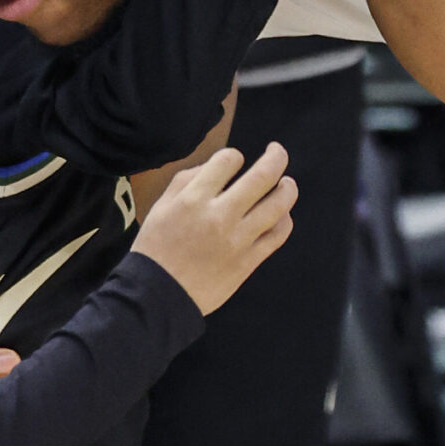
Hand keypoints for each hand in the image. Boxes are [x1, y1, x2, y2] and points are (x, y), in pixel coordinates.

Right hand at [129, 142, 297, 313]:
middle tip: (277, 151)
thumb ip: (187, 180)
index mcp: (194, 199)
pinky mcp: (248, 261)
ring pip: (277, 206)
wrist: (159, 294)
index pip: (227, 161)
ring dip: (287, 188)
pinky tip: (282, 215)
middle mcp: (220, 215)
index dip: (234, 156)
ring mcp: (238, 239)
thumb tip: (215, 166)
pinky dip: (285, 221)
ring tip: (287, 183)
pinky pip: (277, 236)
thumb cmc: (156, 248)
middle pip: (261, 177)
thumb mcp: (160, 206)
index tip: (234, 161)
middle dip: (276, 157)